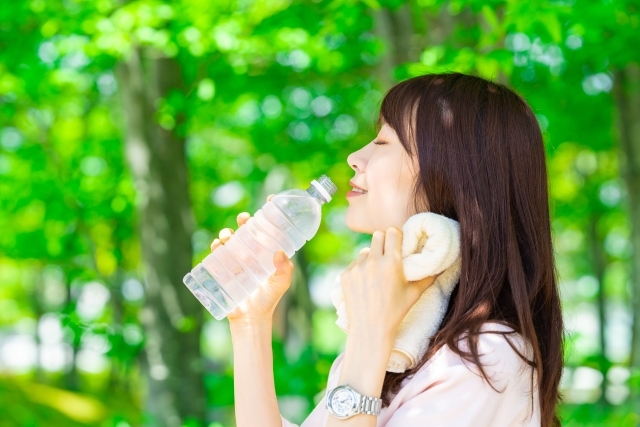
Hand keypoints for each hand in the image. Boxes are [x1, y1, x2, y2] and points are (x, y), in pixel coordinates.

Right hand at [210, 194, 293, 324]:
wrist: (250, 318)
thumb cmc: (268, 299)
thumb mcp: (281, 283)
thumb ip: (284, 270)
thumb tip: (280, 252)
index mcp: (267, 251)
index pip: (269, 228)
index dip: (269, 212)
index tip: (270, 199)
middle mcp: (252, 252)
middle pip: (248, 229)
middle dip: (245, 219)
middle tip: (245, 218)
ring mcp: (237, 259)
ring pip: (231, 239)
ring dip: (227, 232)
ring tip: (228, 235)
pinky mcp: (224, 268)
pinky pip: (217, 253)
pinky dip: (216, 246)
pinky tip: (217, 245)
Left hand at [340, 227, 439, 342]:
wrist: (370, 328)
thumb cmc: (395, 312)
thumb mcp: (414, 294)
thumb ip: (427, 277)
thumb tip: (439, 266)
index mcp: (392, 263)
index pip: (392, 232)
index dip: (396, 236)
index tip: (397, 242)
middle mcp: (373, 261)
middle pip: (377, 235)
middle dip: (383, 242)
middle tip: (386, 254)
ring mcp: (357, 268)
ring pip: (365, 251)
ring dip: (370, 257)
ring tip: (376, 274)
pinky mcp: (346, 275)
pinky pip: (354, 264)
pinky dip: (360, 270)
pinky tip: (365, 284)